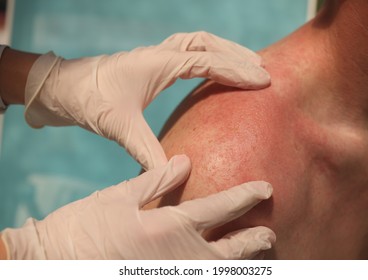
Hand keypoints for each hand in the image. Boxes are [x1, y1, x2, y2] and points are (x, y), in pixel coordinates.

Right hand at [1, 155, 274, 258]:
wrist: (54, 262)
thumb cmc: (84, 226)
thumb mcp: (119, 196)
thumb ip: (156, 179)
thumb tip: (184, 162)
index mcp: (171, 225)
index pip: (221, 208)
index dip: (246, 196)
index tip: (265, 188)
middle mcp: (180, 254)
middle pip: (230, 248)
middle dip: (254, 238)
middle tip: (270, 231)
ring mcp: (174, 273)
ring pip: (220, 269)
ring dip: (243, 262)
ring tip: (260, 254)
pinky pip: (200, 276)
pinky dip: (218, 271)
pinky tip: (223, 267)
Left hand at [24, 31, 269, 169]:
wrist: (61, 89)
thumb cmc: (87, 101)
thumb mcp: (118, 127)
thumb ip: (146, 151)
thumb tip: (172, 174)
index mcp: (157, 63)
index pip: (206, 60)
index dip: (236, 70)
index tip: (261, 79)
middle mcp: (159, 54)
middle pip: (206, 43)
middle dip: (235, 54)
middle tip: (261, 69)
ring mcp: (154, 57)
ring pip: (196, 43)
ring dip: (222, 50)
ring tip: (244, 63)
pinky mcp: (150, 65)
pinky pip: (185, 54)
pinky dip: (205, 57)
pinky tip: (211, 70)